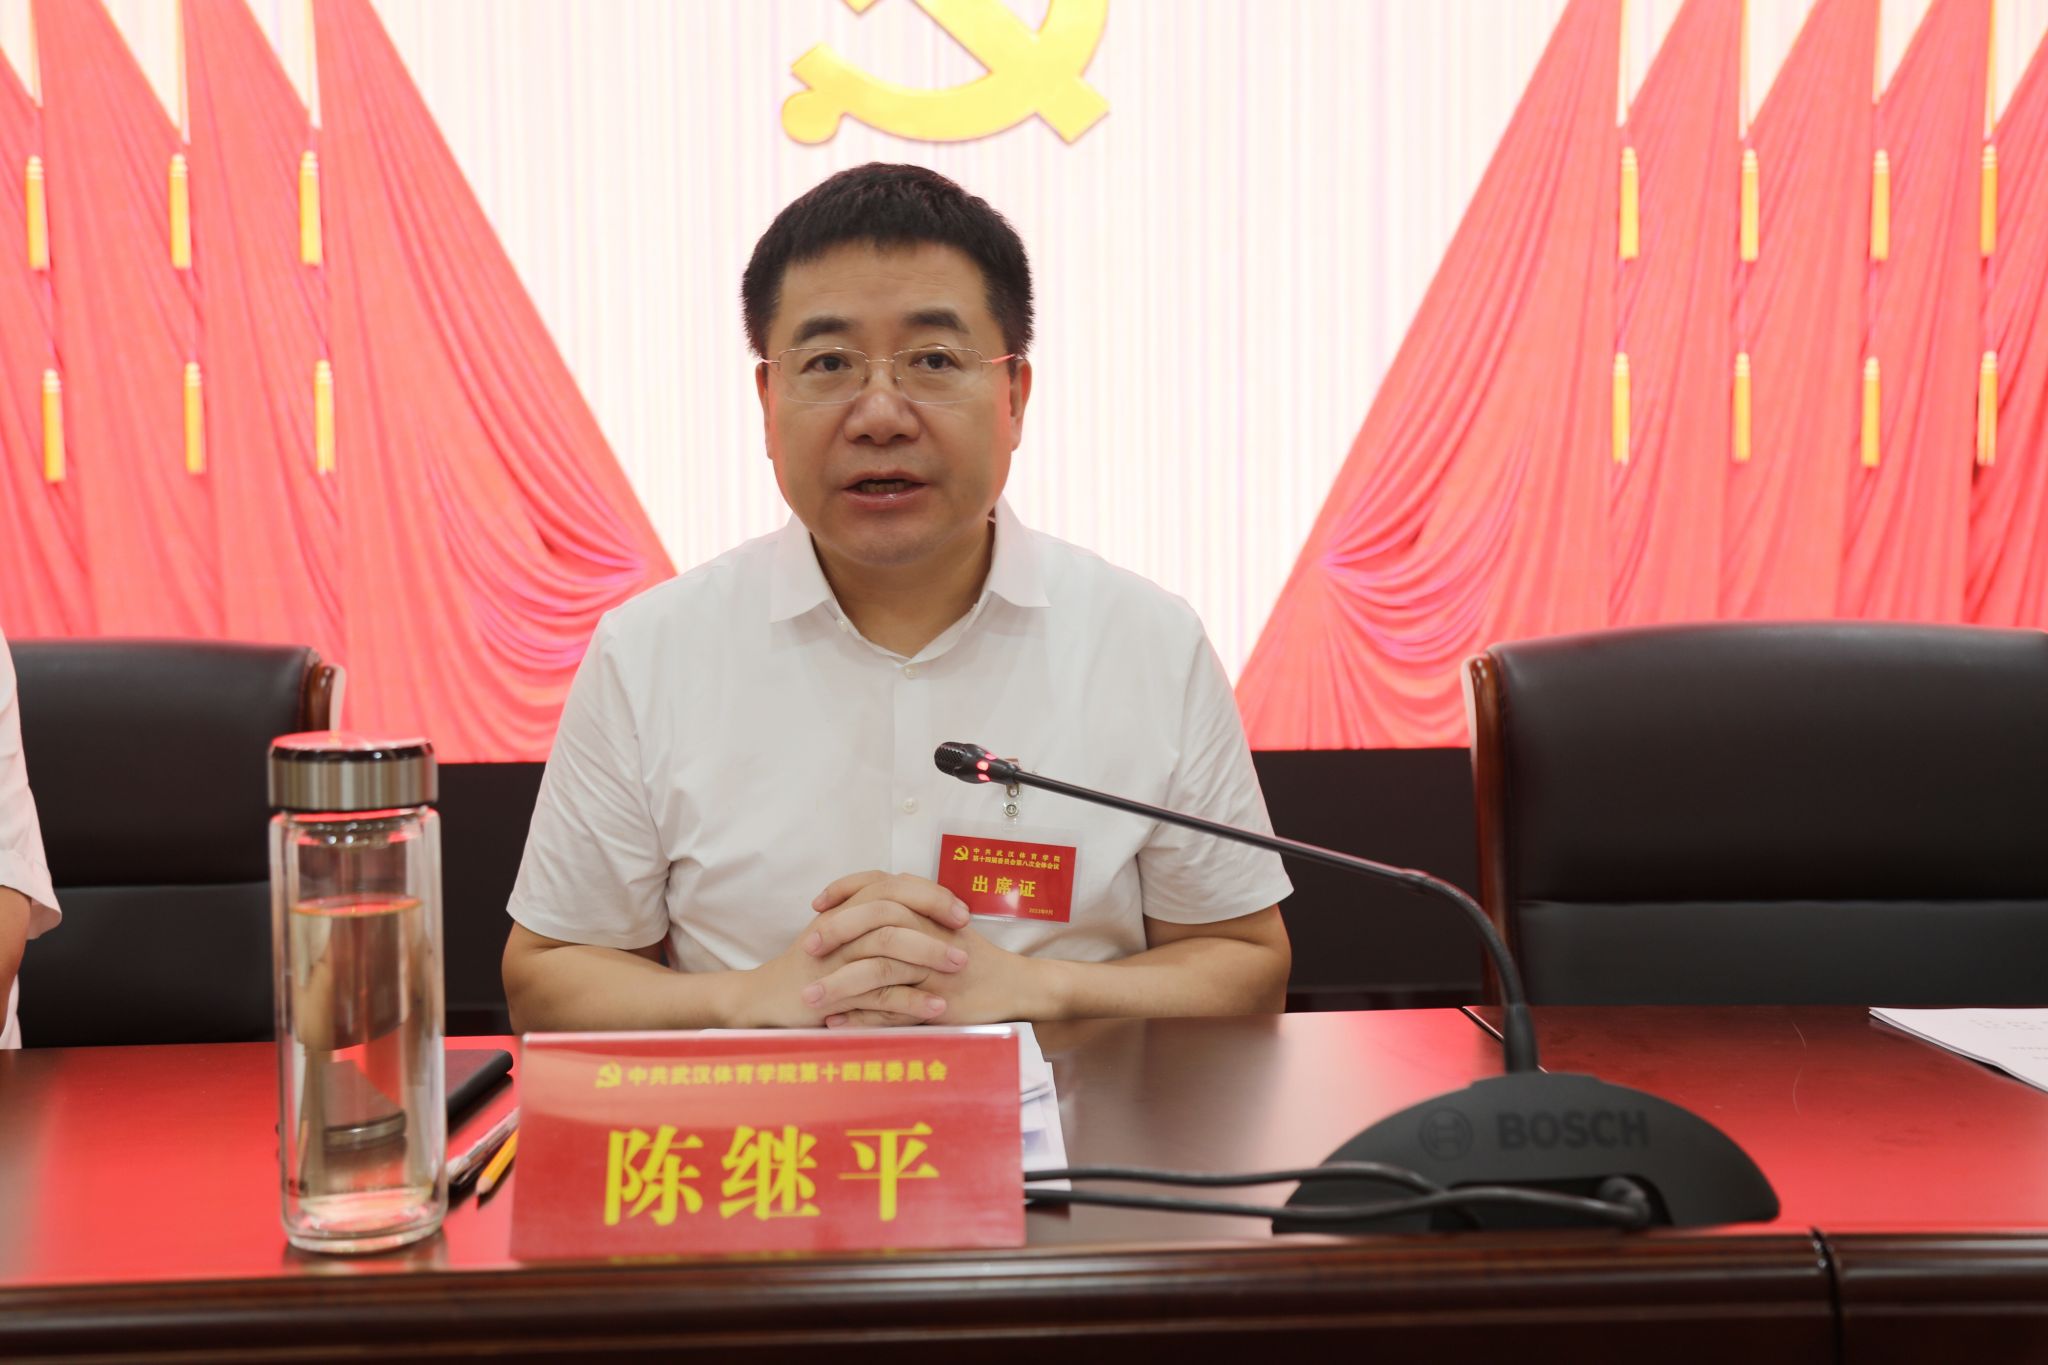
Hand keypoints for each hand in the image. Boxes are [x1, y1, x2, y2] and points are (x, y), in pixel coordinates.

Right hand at [725, 871, 969, 1027]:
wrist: (767, 998)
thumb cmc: (814, 967)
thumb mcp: (843, 934)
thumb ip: (875, 918)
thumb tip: (922, 907)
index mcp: (846, 909)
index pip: (894, 886)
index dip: (931, 895)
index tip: (961, 912)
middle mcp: (841, 926)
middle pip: (893, 909)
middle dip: (935, 919)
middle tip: (967, 934)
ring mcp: (836, 957)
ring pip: (888, 947)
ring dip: (929, 955)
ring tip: (960, 967)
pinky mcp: (833, 991)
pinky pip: (879, 992)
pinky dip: (911, 1000)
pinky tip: (937, 1007)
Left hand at [809, 873, 1052, 1027]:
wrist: (1014, 986)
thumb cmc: (974, 957)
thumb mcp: (944, 924)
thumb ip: (915, 907)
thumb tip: (883, 886)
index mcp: (928, 911)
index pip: (881, 886)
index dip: (845, 891)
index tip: (817, 905)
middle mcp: (929, 934)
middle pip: (875, 923)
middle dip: (836, 934)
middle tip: (806, 948)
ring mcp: (933, 970)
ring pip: (877, 971)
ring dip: (839, 986)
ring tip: (810, 998)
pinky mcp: (938, 1003)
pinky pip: (892, 1010)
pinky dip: (861, 1018)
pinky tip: (836, 1022)